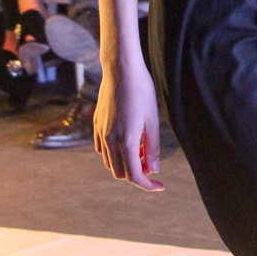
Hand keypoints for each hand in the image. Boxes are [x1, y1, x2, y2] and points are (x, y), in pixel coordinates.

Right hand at [94, 56, 163, 190]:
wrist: (121, 69)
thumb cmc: (141, 91)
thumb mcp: (153, 120)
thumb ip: (152, 146)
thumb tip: (154, 169)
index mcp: (126, 140)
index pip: (135, 175)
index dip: (147, 185)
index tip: (159, 186)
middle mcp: (110, 139)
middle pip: (121, 173)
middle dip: (137, 173)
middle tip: (151, 161)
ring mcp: (101, 132)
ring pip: (110, 162)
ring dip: (125, 163)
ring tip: (141, 147)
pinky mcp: (96, 124)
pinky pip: (102, 149)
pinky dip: (115, 153)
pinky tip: (127, 139)